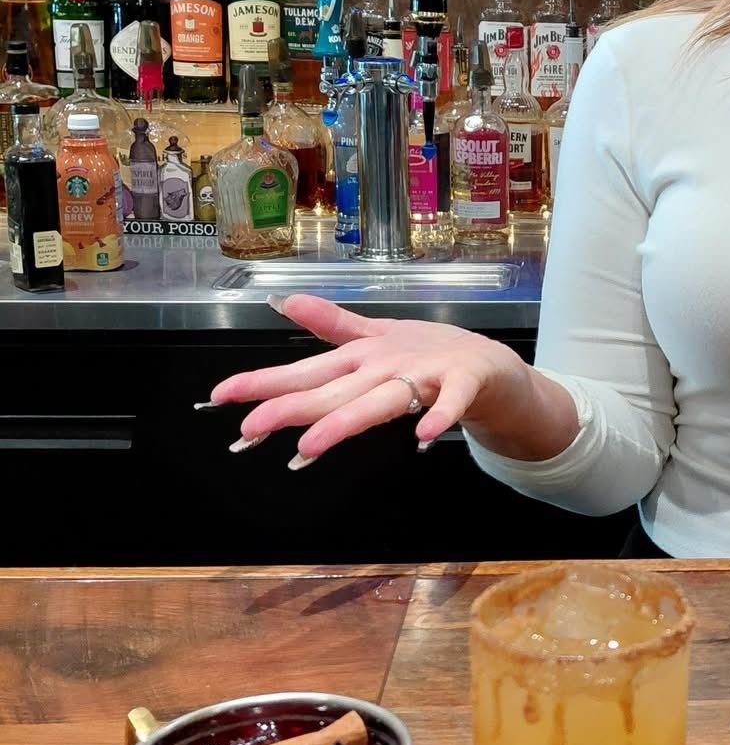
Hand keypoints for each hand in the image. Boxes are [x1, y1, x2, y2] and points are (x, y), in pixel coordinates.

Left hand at [205, 294, 555, 465]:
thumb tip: (286, 301)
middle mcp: (386, 364)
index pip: (306, 371)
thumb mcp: (377, 338)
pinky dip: (439, 415)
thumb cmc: (428, 354)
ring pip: (382, 399)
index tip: (223, 394)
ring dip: (349, 419)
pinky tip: (423, 434)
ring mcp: (426, 373)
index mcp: (362, 356)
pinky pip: (451, 402)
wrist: (491, 364)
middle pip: (335, 389)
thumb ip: (332, 326)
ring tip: (315, 443)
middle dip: (293, 406)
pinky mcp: (464, 382)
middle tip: (253, 426)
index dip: (264, 382)